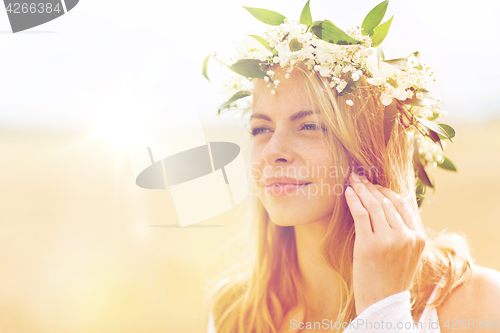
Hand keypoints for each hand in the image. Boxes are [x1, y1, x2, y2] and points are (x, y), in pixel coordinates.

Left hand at [345, 172, 425, 314]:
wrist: (382, 303)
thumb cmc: (390, 278)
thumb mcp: (406, 254)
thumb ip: (403, 232)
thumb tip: (387, 207)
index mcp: (418, 237)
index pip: (403, 204)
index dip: (386, 191)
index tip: (374, 184)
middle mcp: (406, 236)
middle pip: (387, 202)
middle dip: (372, 187)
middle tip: (359, 177)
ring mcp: (388, 240)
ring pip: (374, 206)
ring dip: (362, 190)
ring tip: (352, 181)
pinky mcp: (369, 244)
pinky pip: (361, 214)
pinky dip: (354, 201)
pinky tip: (348, 193)